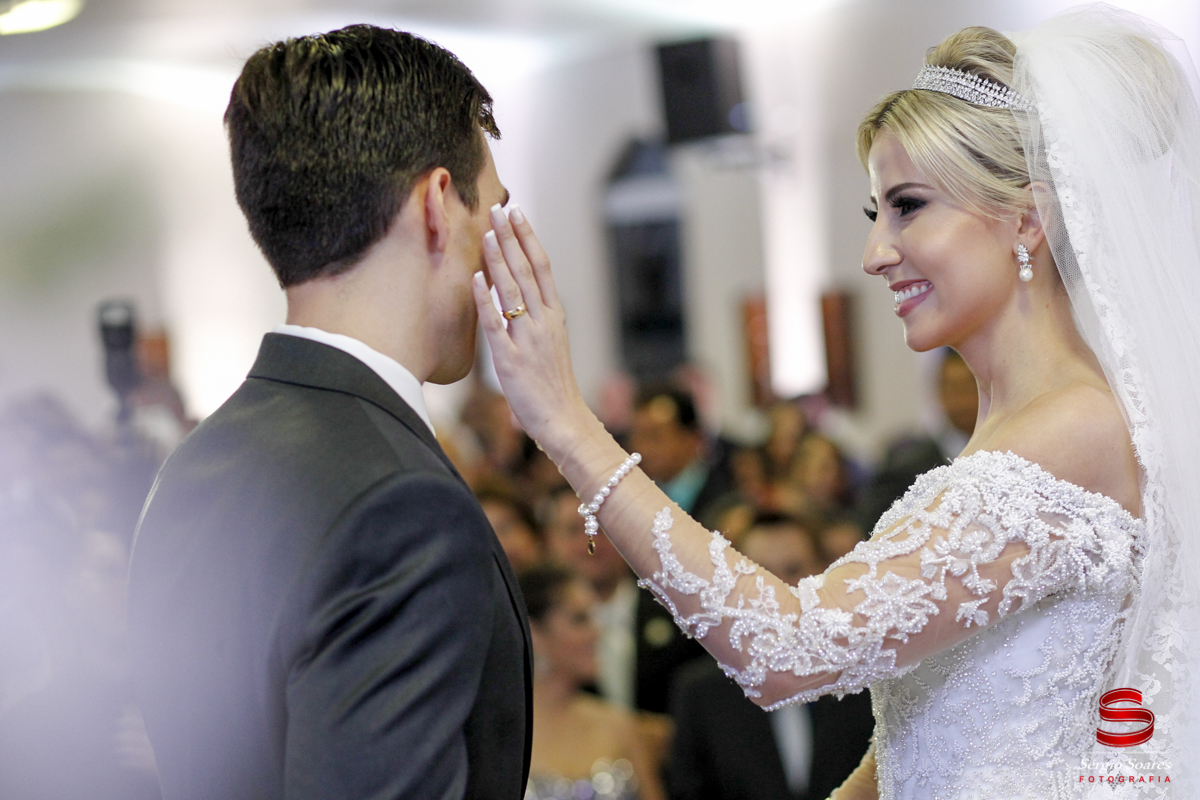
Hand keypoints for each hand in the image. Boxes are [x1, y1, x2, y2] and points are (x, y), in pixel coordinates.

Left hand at [472, 204, 600, 457]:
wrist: (562, 419)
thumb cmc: (552, 385)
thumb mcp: (549, 345)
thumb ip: (535, 320)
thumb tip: (514, 296)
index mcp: (555, 317)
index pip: (542, 267)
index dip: (528, 238)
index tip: (518, 213)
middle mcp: (544, 322)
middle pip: (528, 270)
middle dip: (512, 237)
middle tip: (499, 208)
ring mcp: (529, 339)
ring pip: (513, 291)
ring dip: (500, 260)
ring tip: (489, 232)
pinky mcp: (511, 360)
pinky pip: (496, 324)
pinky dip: (486, 300)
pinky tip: (477, 279)